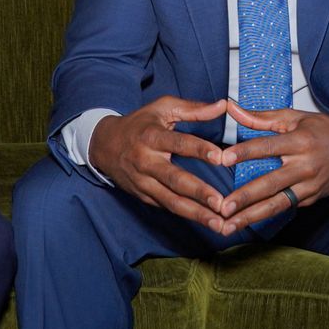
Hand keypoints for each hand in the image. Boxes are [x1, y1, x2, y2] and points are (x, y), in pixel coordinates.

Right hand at [88, 96, 232, 232]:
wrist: (104, 145)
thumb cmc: (140, 124)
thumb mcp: (163, 108)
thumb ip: (194, 109)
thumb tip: (224, 105)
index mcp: (151, 136)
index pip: (178, 143)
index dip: (199, 150)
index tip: (220, 157)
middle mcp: (146, 161)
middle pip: (174, 179)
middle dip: (199, 192)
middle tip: (220, 203)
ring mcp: (143, 182)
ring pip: (171, 200)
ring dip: (196, 214)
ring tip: (219, 224)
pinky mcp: (143, 196)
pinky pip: (167, 207)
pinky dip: (186, 216)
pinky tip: (206, 222)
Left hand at [214, 105, 328, 233]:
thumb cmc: (324, 129)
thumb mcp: (294, 117)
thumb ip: (261, 117)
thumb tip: (232, 109)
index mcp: (300, 141)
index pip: (267, 147)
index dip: (245, 152)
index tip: (224, 159)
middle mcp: (305, 166)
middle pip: (270, 183)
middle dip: (245, 198)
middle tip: (223, 208)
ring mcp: (310, 185)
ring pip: (277, 203)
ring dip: (252, 216)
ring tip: (230, 225)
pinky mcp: (312, 198)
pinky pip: (287, 206)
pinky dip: (267, 215)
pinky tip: (247, 221)